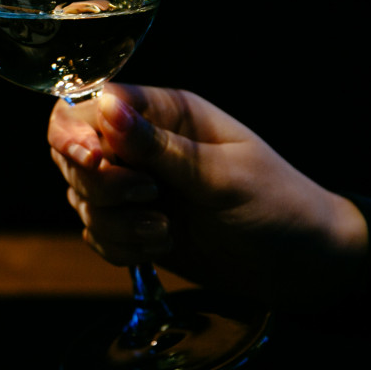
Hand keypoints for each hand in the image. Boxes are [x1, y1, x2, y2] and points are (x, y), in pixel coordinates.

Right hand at [47, 84, 366, 304]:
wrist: (300, 265)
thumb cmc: (276, 203)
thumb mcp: (221, 173)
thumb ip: (159, 146)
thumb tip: (104, 106)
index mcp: (164, 112)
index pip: (88, 104)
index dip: (77, 133)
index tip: (96, 160)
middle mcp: (140, 144)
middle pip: (71, 152)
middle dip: (100, 184)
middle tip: (147, 197)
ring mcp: (133, 186)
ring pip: (81, 197)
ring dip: (115, 223)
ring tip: (165, 232)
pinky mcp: (131, 224)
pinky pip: (94, 232)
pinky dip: (118, 246)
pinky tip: (158, 248)